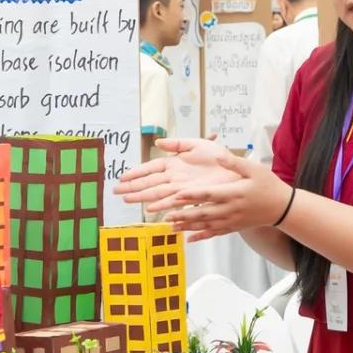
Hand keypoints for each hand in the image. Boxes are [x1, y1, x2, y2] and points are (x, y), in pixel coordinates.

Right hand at [115, 138, 239, 207]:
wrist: (235, 170)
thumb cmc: (218, 157)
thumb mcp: (197, 144)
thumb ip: (177, 144)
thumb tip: (158, 142)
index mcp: (174, 163)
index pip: (150, 168)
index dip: (136, 173)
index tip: (123, 177)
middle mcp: (174, 177)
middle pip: (149, 182)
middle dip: (132, 187)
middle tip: (116, 192)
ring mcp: (180, 188)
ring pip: (156, 193)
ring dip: (141, 197)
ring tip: (127, 200)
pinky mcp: (190, 196)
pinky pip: (172, 201)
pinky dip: (161, 205)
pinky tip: (149, 209)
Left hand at [119, 139, 288, 239]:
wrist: (282, 207)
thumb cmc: (268, 185)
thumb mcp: (253, 169)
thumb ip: (234, 163)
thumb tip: (217, 154)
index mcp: (234, 193)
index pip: (208, 194)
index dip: (192, 195)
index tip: (176, 194)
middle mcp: (230, 209)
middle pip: (203, 213)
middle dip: (183, 214)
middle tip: (165, 214)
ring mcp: (231, 221)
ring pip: (205, 225)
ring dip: (187, 226)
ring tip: (171, 226)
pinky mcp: (233, 227)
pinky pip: (214, 233)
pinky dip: (200, 236)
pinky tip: (188, 239)